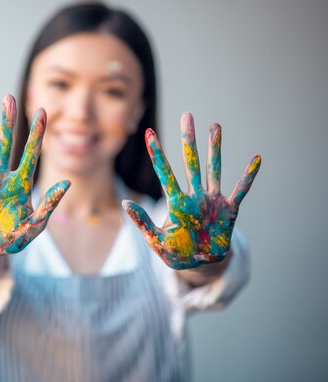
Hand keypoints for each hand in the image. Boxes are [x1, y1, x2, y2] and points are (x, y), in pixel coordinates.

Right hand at [0, 94, 69, 254]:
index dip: (37, 134)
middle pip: (6, 144)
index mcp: (20, 183)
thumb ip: (49, 206)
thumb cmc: (14, 237)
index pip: (31, 154)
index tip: (43, 111)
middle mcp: (2, 177)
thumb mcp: (34, 226)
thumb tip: (66, 184)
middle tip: (8, 98)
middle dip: (8, 122)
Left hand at [122, 113, 260, 269]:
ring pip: (213, 169)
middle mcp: (194, 196)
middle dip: (188, 141)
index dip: (157, 153)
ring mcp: (212, 200)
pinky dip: (248, 176)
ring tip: (215, 126)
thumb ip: (143, 222)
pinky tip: (256, 159)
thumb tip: (125, 203)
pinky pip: (240, 190)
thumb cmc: (177, 253)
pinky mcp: (229, 210)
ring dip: (215, 149)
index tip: (148, 133)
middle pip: (190, 162)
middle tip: (186, 116)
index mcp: (176, 203)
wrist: (201, 265)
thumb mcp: (156, 240)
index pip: (164, 173)